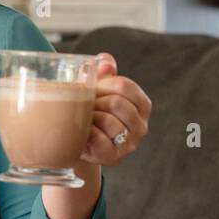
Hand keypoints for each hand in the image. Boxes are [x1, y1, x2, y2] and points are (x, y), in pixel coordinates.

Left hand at [79, 52, 150, 166]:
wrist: (77, 140)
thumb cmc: (91, 109)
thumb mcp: (97, 87)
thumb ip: (103, 71)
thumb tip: (104, 61)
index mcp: (141, 104)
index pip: (125, 86)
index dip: (103, 85)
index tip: (91, 88)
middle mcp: (141, 125)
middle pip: (117, 103)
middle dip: (95, 101)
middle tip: (84, 105)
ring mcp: (130, 143)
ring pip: (110, 122)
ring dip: (90, 118)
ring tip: (84, 119)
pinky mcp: (114, 157)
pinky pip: (100, 141)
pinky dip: (88, 134)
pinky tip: (83, 132)